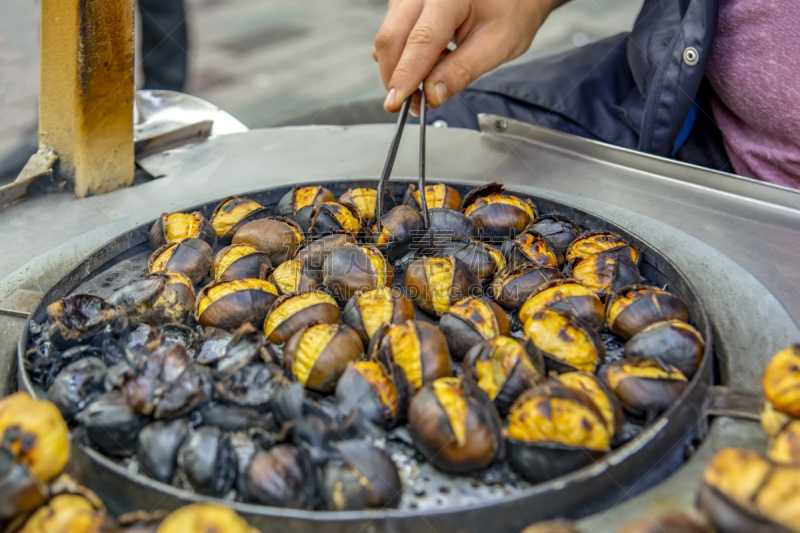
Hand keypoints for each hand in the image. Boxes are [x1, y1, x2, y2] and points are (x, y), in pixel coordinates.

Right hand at [373, 0, 560, 113]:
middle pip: (392, 38)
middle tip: (414, 104)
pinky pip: (392, 34)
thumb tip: (432, 95)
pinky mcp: (404, 3)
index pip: (420, 40)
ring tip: (430, 79)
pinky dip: (404, 57)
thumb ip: (462, 71)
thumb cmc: (511, 10)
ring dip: (400, 69)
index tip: (397, 103)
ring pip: (388, 38)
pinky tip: (427, 62)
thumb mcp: (496, 45)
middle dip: (396, 78)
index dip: (406, 75)